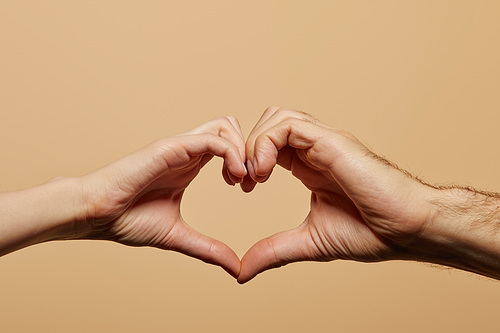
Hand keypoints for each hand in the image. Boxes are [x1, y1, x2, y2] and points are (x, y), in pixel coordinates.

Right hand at [77, 117, 246, 277]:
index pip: (228, 146)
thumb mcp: (178, 236)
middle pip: (231, 128)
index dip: (246, 162)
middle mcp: (187, 151)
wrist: (95, 216)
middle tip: (249, 181)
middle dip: (249, 150)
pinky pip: (211, 138)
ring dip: (242, 149)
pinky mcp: (170, 147)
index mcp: (190, 165)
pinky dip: (230, 153)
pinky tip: (232, 177)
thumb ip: (208, 249)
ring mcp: (179, 147)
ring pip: (225, 126)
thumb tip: (236, 268)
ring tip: (240, 178)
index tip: (247, 188)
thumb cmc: (127, 220)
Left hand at [238, 107, 435, 282]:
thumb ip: (274, 251)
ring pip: (277, 117)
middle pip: (269, 122)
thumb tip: (242, 273)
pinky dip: (266, 144)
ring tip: (253, 176)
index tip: (241, 187)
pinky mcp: (332, 142)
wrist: (406, 230)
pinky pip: (288, 126)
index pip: (269, 143)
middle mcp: (315, 148)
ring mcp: (324, 142)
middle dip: (245, 146)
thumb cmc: (370, 232)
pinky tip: (264, 173)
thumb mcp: (308, 241)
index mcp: (309, 165)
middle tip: (240, 180)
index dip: (247, 159)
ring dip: (254, 143)